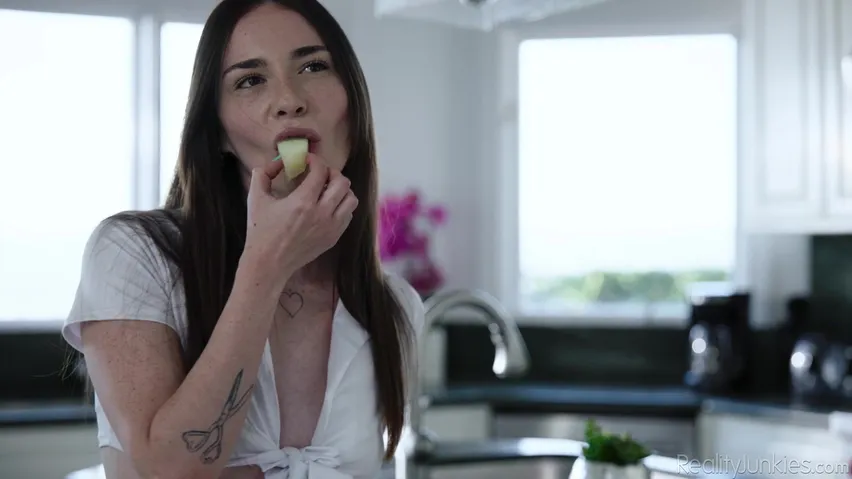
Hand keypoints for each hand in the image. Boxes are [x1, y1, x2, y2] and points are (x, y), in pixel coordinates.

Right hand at [243, 154, 357, 286]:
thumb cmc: (260, 231)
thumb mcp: (255, 199)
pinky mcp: (333, 238)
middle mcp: (322, 214)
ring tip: (327, 190)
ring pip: (351, 199)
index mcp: (303, 202)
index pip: (320, 170)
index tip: (307, 160)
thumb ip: (262, 174)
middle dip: (331, 173)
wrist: (268, 263)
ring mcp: (331, 227)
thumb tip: (275, 163)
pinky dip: (341, 206)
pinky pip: (348, 216)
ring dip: (341, 190)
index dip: (315, 160)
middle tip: (320, 174)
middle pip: (342, 182)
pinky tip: (327, 206)